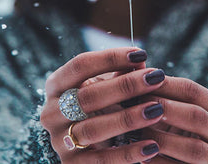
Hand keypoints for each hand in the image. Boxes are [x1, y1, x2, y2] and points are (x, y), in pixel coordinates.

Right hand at [40, 47, 165, 162]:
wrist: (85, 151)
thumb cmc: (100, 108)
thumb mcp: (104, 88)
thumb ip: (120, 74)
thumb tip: (140, 60)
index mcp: (56, 86)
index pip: (80, 65)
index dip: (111, 57)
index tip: (141, 53)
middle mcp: (51, 113)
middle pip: (88, 96)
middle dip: (125, 86)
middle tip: (156, 78)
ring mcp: (59, 141)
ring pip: (93, 129)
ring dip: (128, 118)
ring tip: (157, 109)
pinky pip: (102, 161)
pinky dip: (128, 153)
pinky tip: (152, 146)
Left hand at [142, 77, 207, 162]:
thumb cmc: (179, 134)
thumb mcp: (177, 113)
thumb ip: (161, 92)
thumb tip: (136, 63)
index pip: (194, 91)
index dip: (165, 85)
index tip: (139, 81)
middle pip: (197, 116)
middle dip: (165, 109)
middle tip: (136, 104)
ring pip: (194, 148)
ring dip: (162, 138)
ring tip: (137, 132)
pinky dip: (161, 163)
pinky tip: (142, 156)